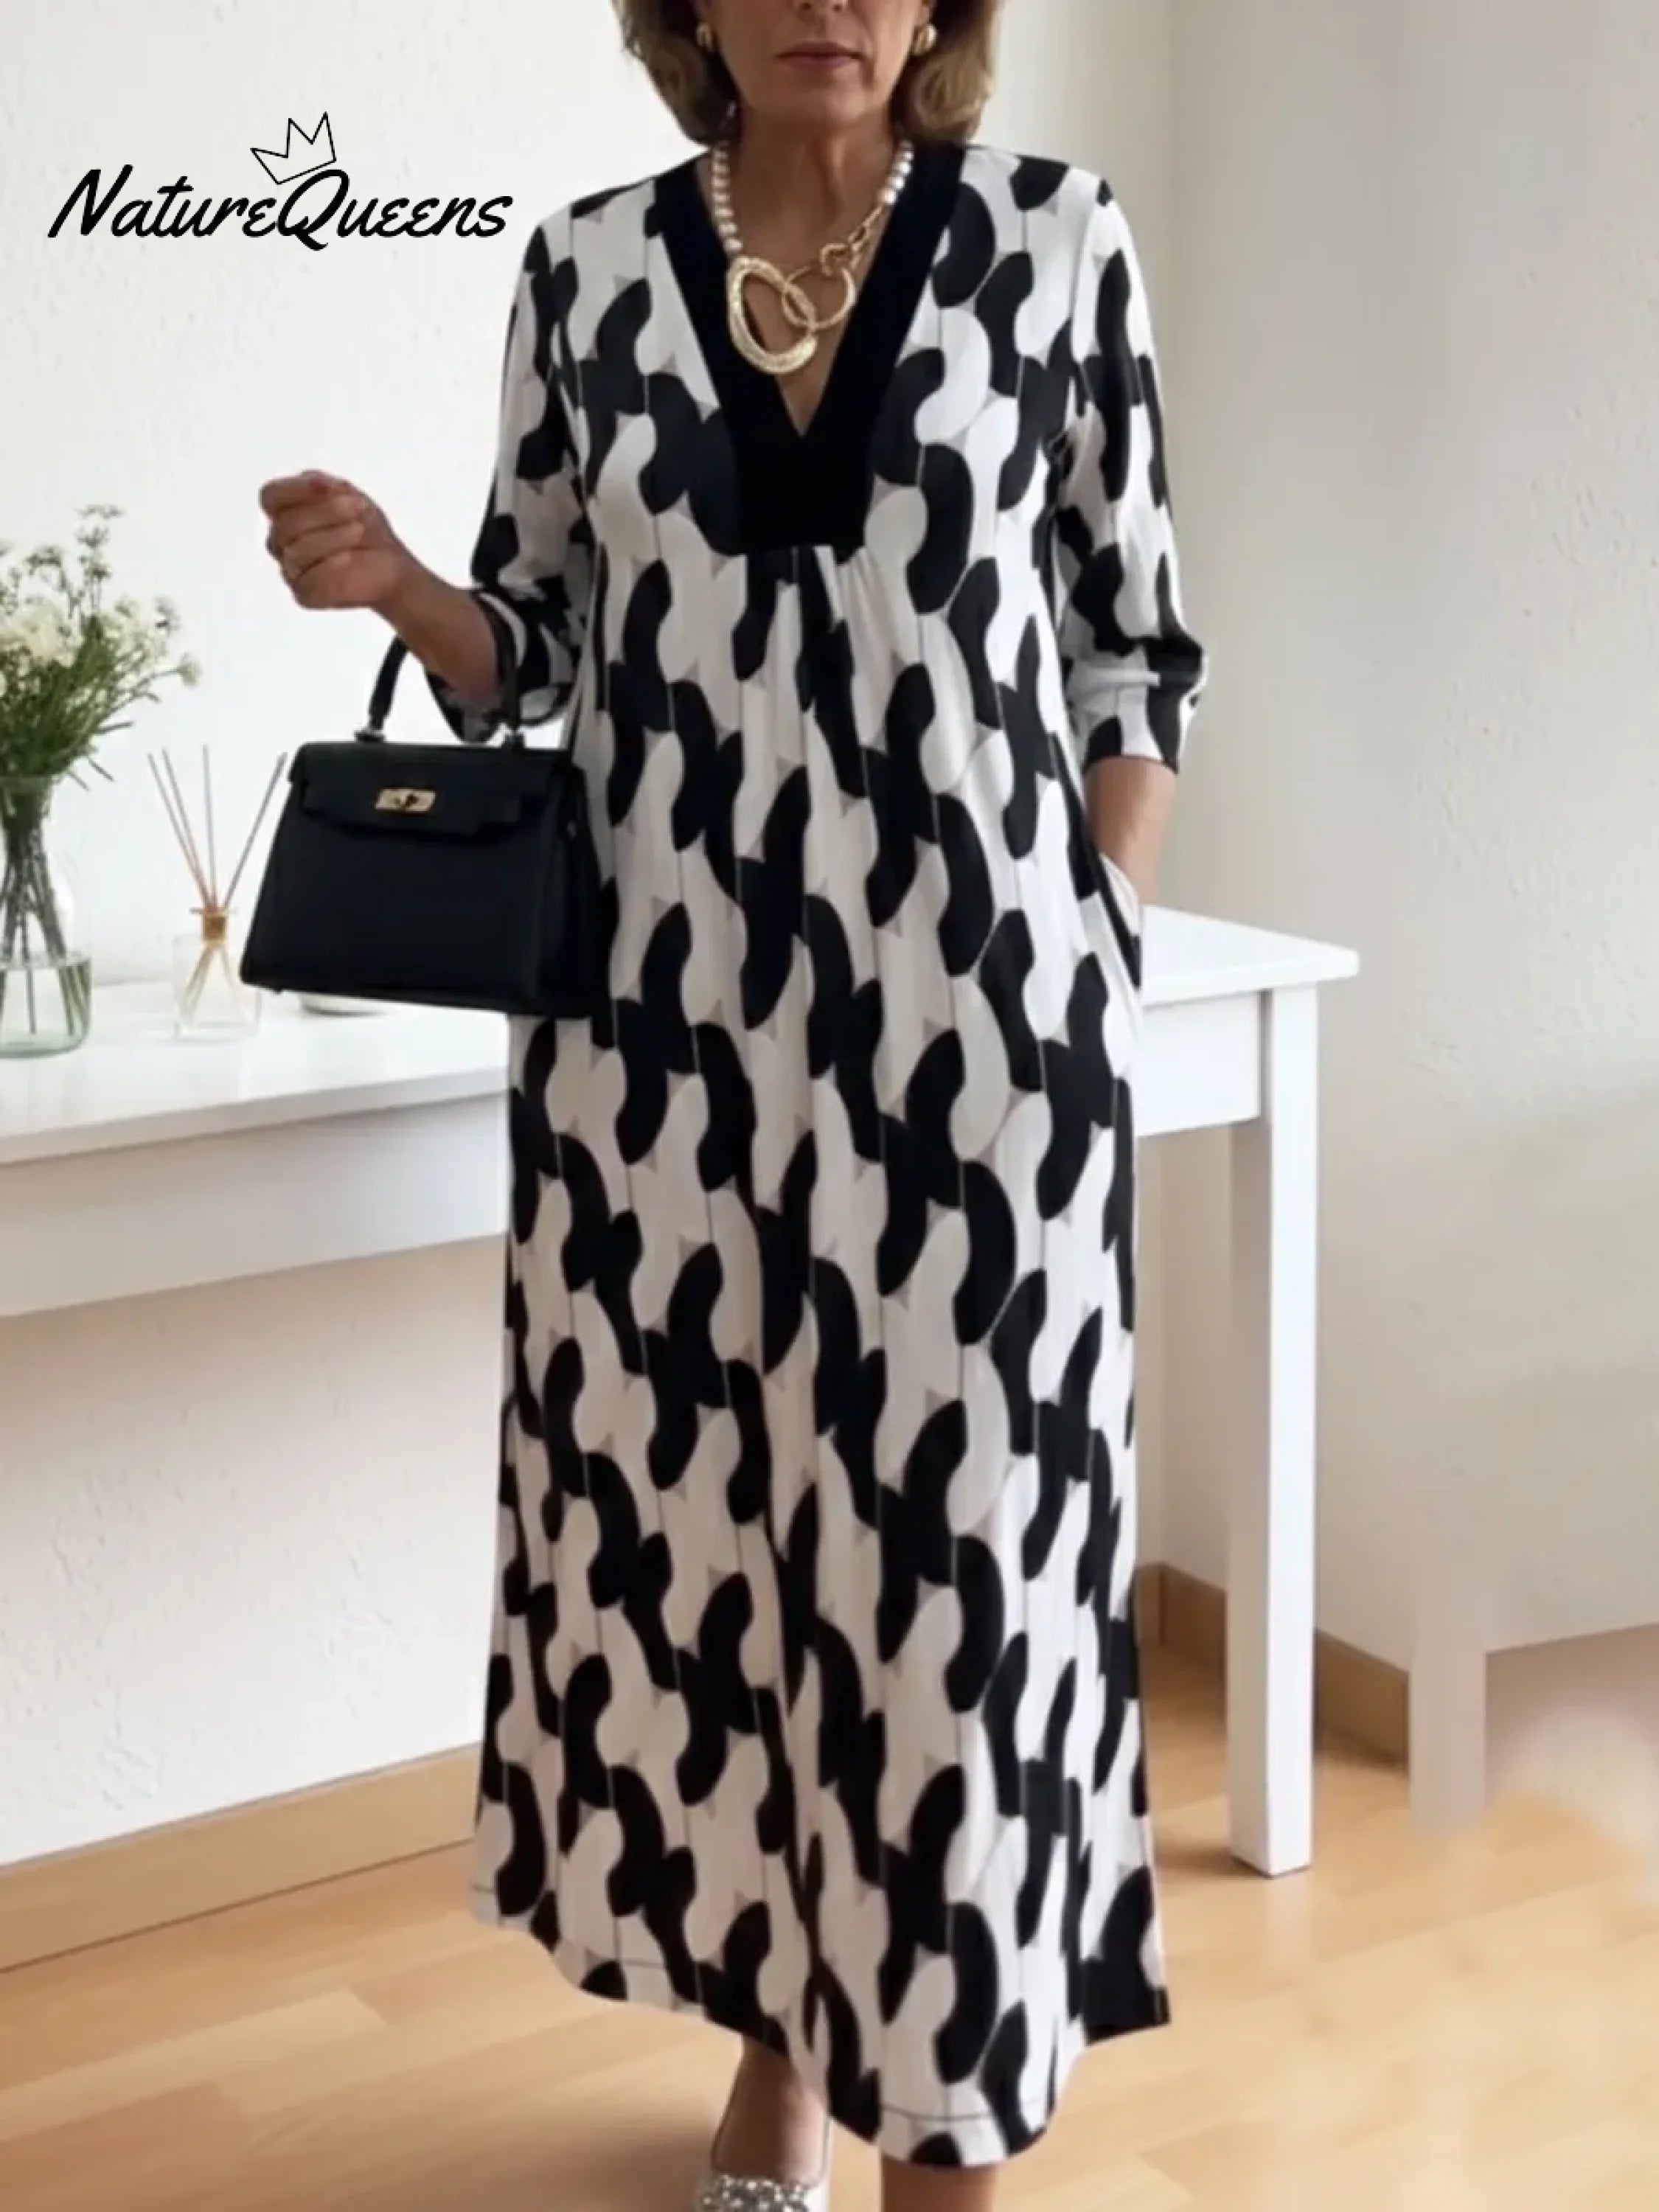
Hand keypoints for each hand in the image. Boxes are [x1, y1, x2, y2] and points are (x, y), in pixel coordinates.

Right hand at [259, 470, 417, 613]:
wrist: (388, 561)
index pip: (270, 497)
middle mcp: (280, 541)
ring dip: (333, 536)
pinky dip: (332, 566)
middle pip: (286, 523)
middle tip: (357, 506)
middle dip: (325, 512)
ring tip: (359, 530)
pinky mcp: (304, 594)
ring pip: (296, 551)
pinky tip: (350, 558)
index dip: (295, 489)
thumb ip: (323, 485)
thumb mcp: (346, 494)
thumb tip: (311, 481)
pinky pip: (308, 579)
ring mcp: (290, 569)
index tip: (329, 486)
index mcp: (283, 513)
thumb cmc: (364, 526)